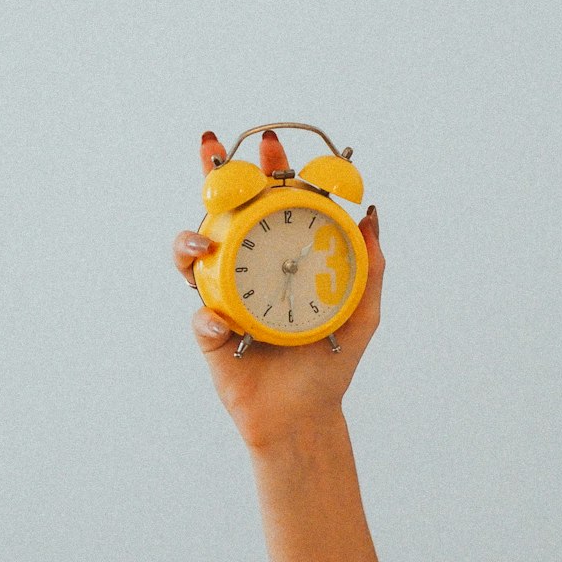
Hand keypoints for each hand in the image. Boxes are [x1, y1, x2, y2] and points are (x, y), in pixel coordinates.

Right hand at [173, 129, 384, 449]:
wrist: (304, 418)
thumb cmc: (330, 364)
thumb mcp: (362, 311)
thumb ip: (369, 265)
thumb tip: (372, 214)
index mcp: (282, 257)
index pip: (271, 203)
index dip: (268, 171)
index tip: (271, 143)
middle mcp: (247, 269)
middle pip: (224, 213)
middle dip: (214, 178)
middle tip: (215, 152)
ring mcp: (224, 297)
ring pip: (192, 255)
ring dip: (190, 240)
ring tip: (203, 240)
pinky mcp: (210, 333)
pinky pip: (201, 315)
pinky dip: (210, 315)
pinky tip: (224, 323)